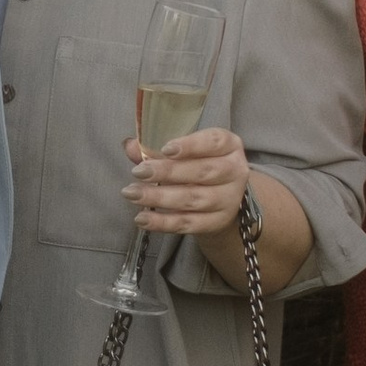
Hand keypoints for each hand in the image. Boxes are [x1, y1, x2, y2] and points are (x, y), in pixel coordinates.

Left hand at [123, 124, 251, 242]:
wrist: (221, 197)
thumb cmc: (198, 164)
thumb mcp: (184, 150)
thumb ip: (157, 147)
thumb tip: (130, 147)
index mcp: (229, 145)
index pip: (213, 142)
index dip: (190, 145)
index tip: (166, 149)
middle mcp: (234, 171)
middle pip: (202, 172)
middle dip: (168, 172)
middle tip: (138, 172)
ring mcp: (228, 199)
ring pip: (193, 199)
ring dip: (160, 197)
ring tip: (133, 194)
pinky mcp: (217, 222)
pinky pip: (188, 223)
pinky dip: (163, 222)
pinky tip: (142, 218)